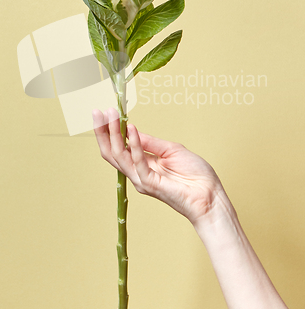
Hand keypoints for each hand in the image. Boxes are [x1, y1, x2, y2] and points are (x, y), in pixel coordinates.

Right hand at [92, 108, 227, 225]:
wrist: (211, 196)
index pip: (118, 148)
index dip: (110, 131)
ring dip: (113, 134)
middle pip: (112, 152)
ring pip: (119, 156)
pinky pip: (138, 162)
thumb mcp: (171, 150)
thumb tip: (132, 130)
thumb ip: (150, 142)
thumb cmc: (195, 176)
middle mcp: (137, 174)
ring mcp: (141, 180)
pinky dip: (134, 144)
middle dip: (103, 131)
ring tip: (111, 115)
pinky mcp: (150, 184)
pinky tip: (132, 128)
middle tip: (97, 112)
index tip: (106, 112)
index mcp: (142, 166)